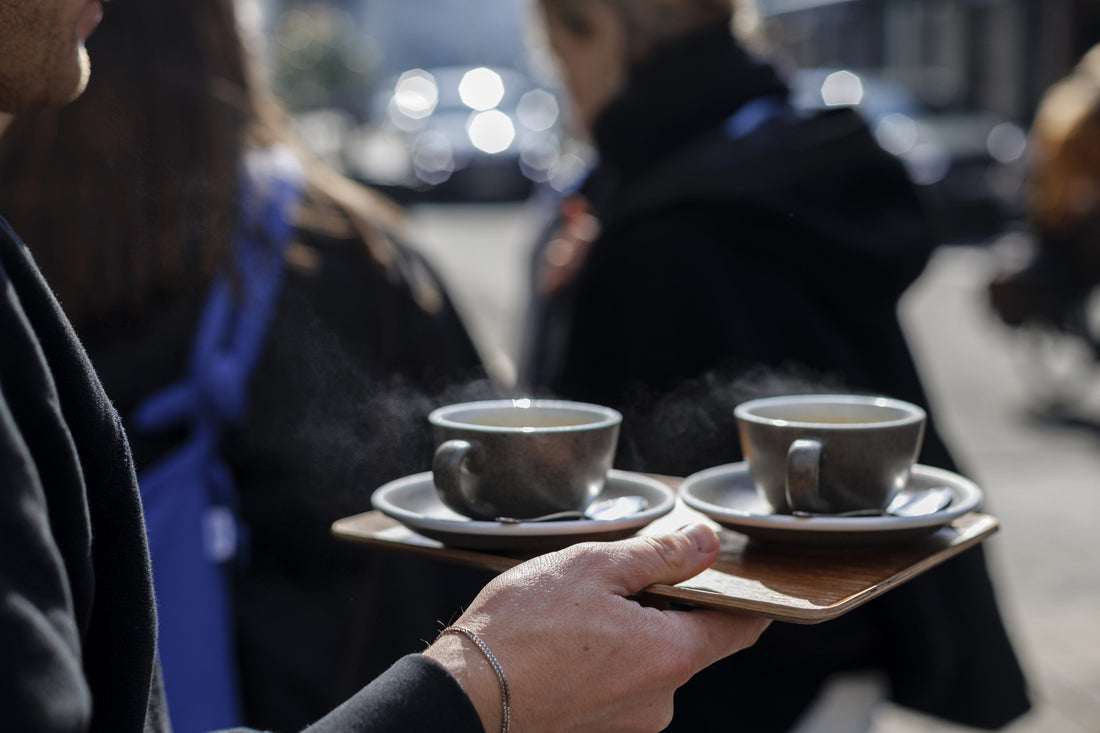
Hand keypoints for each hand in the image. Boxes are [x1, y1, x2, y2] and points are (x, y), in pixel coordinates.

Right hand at [424, 524, 769, 731]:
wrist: (463, 692)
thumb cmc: (522, 627)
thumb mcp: (594, 567)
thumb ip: (659, 554)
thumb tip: (705, 543)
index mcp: (670, 657)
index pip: (740, 627)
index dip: (745, 595)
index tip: (734, 574)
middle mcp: (660, 701)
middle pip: (687, 642)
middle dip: (664, 607)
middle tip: (618, 577)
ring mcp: (629, 723)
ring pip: (649, 662)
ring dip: (629, 632)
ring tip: (578, 610)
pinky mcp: (599, 730)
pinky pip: (619, 684)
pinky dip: (605, 658)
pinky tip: (565, 640)